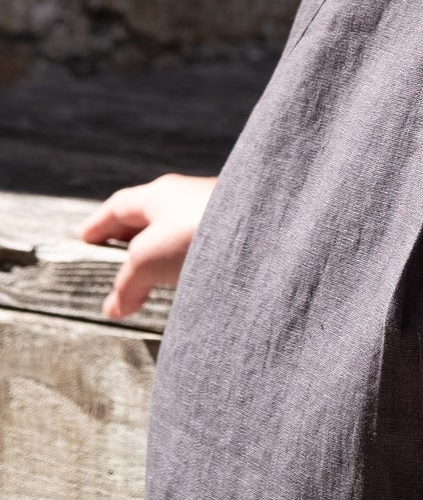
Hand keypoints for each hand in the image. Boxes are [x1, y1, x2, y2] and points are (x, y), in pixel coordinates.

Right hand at [77, 173, 217, 319]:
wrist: (262, 236)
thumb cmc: (196, 233)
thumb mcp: (146, 259)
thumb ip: (126, 283)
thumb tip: (115, 306)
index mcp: (160, 194)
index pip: (121, 206)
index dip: (99, 224)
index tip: (84, 238)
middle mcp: (185, 200)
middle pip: (148, 219)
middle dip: (128, 241)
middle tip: (110, 262)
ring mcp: (210, 218)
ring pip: (173, 238)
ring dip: (155, 260)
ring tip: (142, 284)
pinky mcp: (230, 241)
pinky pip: (196, 254)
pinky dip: (179, 269)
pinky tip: (179, 286)